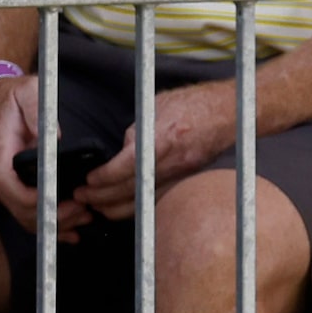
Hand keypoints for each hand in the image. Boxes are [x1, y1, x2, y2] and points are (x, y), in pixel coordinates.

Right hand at [0, 77, 86, 240]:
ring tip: (86, 217)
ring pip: (27, 218)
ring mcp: (5, 186)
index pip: (12, 189)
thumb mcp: (28, 94)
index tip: (65, 199)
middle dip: (55, 216)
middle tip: (86, 209)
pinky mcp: (15, 189)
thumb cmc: (12, 98)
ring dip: (56, 224)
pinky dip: (51, 226)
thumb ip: (40, 114)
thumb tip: (56, 140)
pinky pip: (30, 214)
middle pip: (22, 210)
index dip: (38, 200)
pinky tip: (73, 231)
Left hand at [69, 81, 238, 219]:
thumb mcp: (155, 109)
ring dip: (116, 208)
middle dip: (102, 198)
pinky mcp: (187, 182)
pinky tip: (123, 206)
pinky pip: (157, 200)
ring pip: (145, 203)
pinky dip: (137, 206)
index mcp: (163, 139)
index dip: (103, 178)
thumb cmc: (193, 104)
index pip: (127, 168)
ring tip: (97, 206)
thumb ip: (135, 134)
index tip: (88, 181)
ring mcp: (183, 175)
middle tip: (82, 197)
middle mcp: (174, 162)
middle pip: (132, 191)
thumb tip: (120, 154)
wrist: (229, 112)